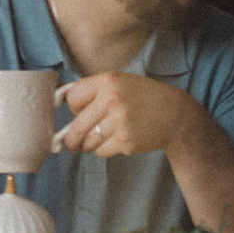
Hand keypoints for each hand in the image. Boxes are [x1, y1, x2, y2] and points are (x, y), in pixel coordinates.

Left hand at [56, 73, 196, 158]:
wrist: (175, 115)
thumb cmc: (143, 97)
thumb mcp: (120, 83)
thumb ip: (93, 89)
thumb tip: (58, 98)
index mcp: (108, 81)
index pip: (72, 98)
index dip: (73, 108)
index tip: (77, 113)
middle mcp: (112, 99)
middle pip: (77, 126)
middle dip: (71, 139)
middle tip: (71, 144)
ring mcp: (120, 122)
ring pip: (88, 141)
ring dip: (90, 144)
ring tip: (103, 137)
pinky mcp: (126, 141)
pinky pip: (101, 151)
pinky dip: (104, 149)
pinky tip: (118, 140)